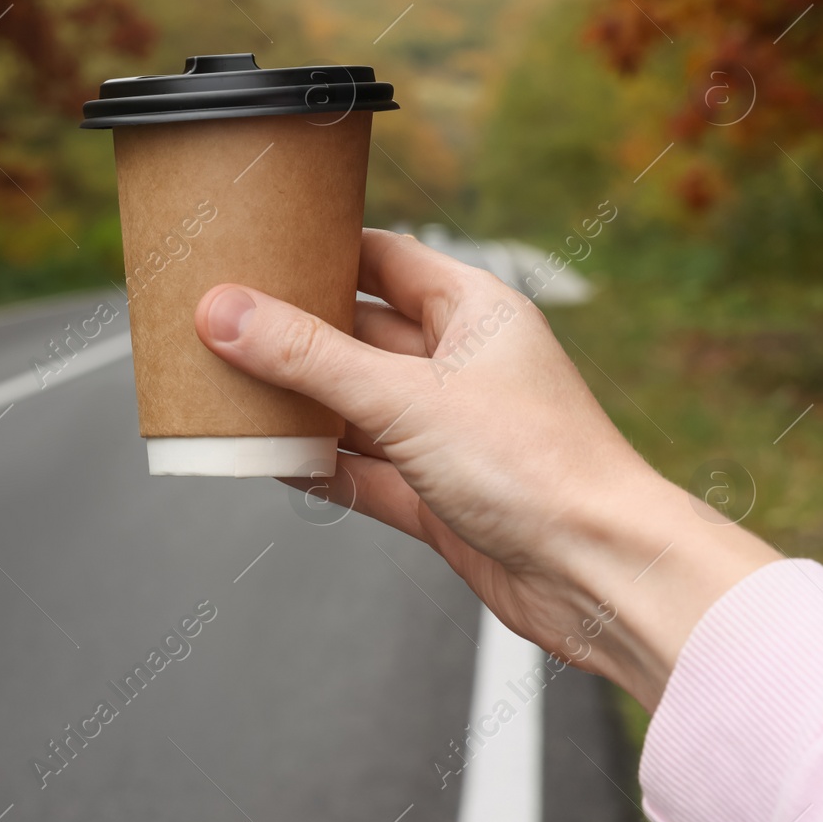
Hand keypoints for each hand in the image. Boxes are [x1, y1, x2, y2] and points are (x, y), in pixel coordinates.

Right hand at [193, 228, 777, 709]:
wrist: (600, 576)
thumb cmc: (543, 469)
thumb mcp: (406, 398)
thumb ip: (309, 357)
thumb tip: (228, 313)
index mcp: (473, 312)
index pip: (384, 258)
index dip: (322, 249)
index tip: (259, 245)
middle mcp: (461, 366)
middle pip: (357, 334)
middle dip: (294, 333)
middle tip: (222, 322)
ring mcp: (448, 432)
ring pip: (353, 405)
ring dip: (299, 405)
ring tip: (227, 390)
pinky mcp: (437, 494)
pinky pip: (360, 470)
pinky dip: (317, 467)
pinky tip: (270, 459)